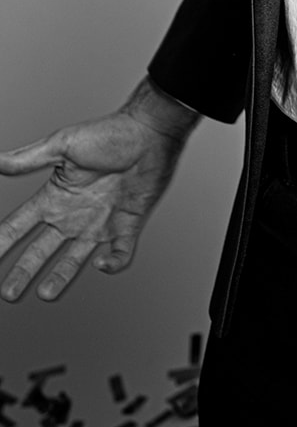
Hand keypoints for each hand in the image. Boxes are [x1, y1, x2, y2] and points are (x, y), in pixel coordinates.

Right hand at [0, 77, 198, 301]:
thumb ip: (29, 158)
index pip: (20, 225)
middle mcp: (74, 215)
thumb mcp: (64, 144)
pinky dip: (112, 263)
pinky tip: (102, 264)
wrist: (151, 132)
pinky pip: (118, 254)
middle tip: (9, 292)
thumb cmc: (110, 133)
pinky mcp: (126, 226)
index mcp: (55, 196)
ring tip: (45, 293)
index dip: (3, 242)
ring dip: (60, 277)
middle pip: (41, 250)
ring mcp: (100, 222)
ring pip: (74, 259)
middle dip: (24, 271)